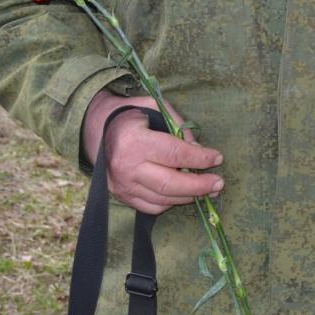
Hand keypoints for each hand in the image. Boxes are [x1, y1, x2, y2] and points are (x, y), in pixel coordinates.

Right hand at [81, 91, 223, 214]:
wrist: (96, 129)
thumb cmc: (132, 115)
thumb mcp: (155, 107)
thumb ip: (178, 126)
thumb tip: (198, 149)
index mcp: (134, 141)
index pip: (174, 154)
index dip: (199, 158)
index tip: (218, 158)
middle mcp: (126, 166)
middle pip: (170, 183)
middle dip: (199, 185)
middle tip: (219, 183)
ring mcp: (122, 185)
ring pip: (162, 198)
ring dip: (189, 197)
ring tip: (209, 191)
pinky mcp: (121, 196)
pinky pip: (151, 207)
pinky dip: (171, 203)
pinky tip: (184, 195)